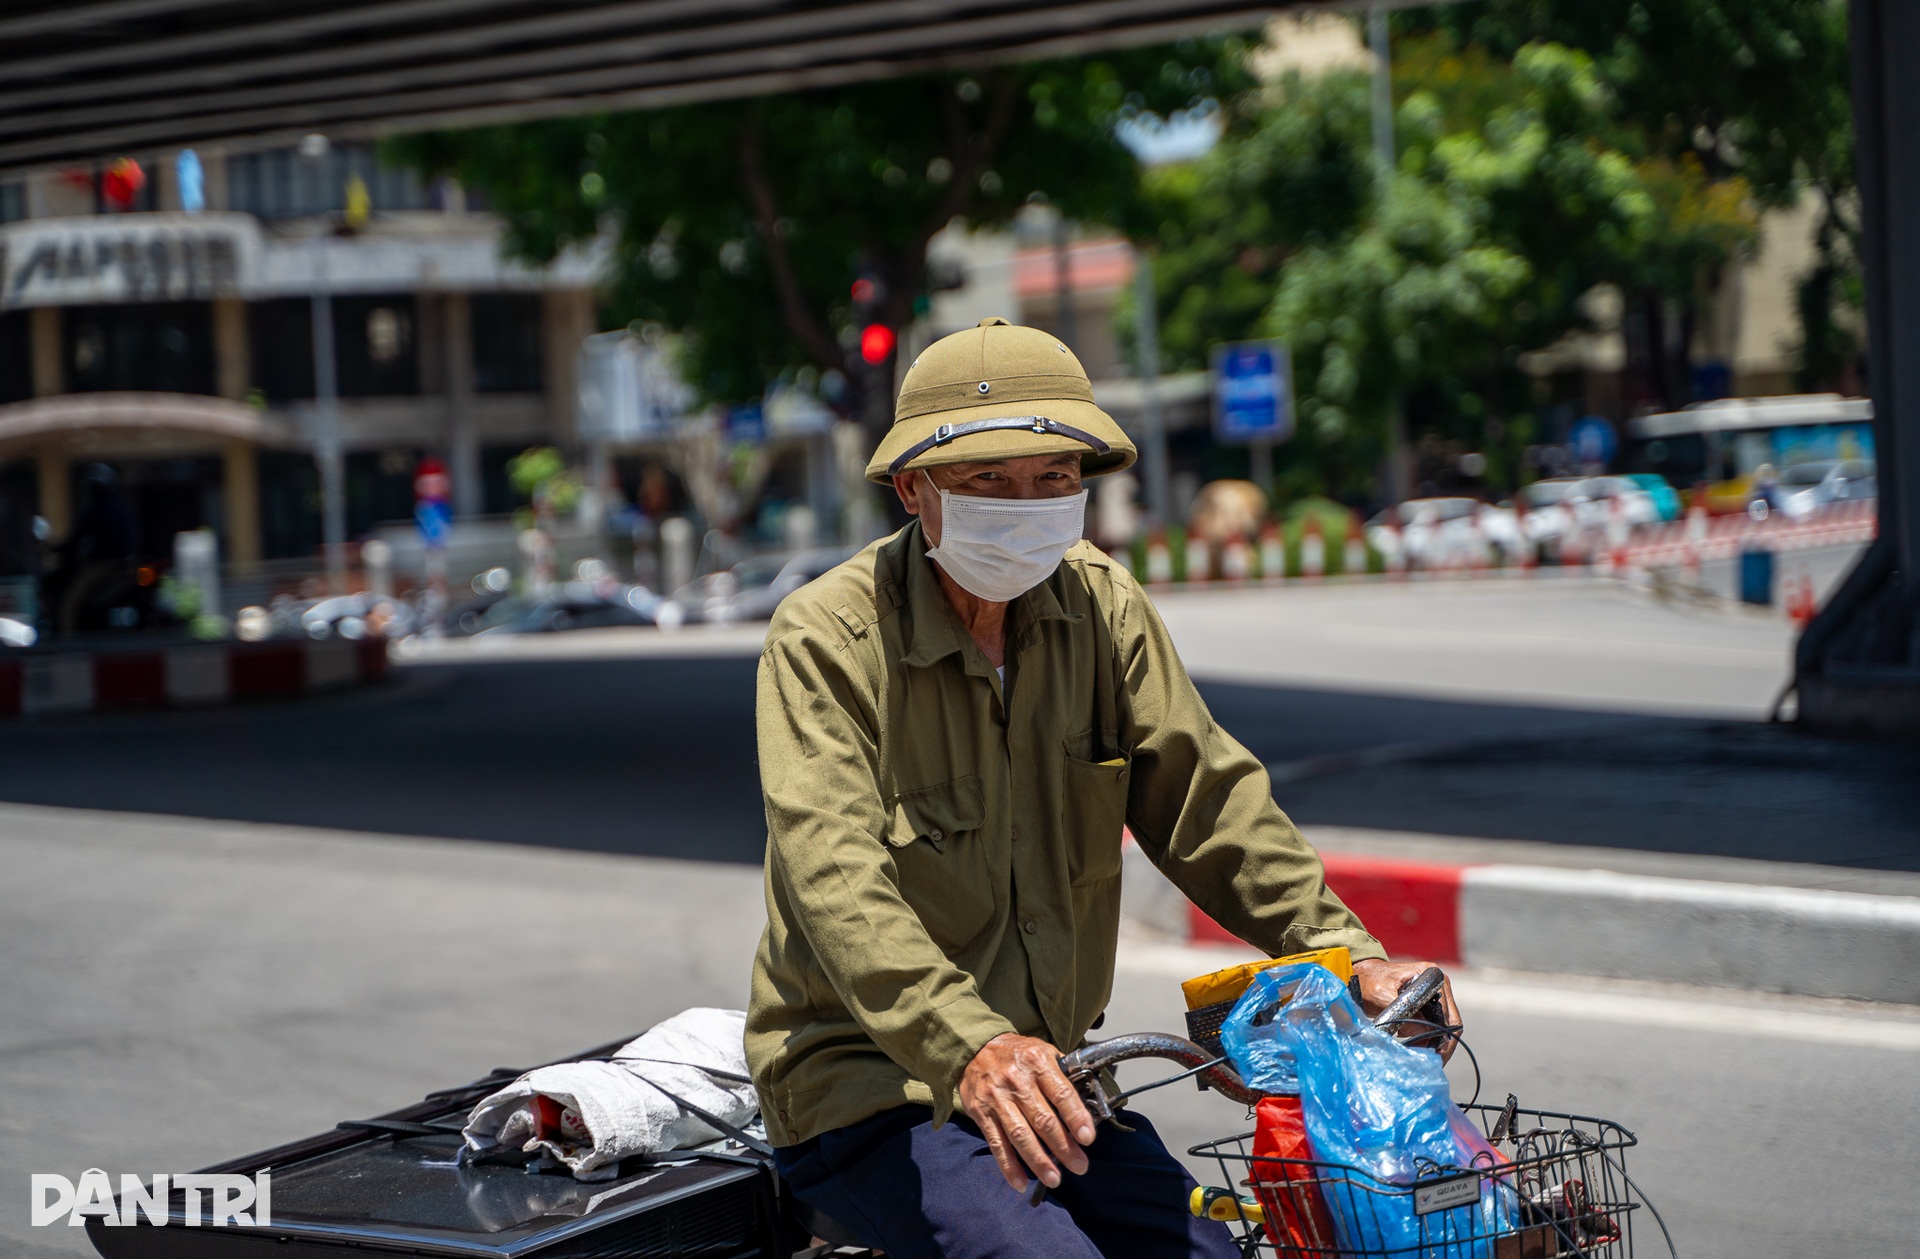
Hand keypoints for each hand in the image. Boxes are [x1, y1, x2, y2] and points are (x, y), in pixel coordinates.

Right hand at [958, 1033, 1095, 1191]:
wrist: (976, 1048)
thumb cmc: (1018, 1054)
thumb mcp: (1043, 1052)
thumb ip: (1063, 1076)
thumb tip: (1089, 1106)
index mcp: (1037, 1062)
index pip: (1061, 1093)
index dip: (1076, 1117)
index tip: (1088, 1138)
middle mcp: (1016, 1080)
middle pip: (1043, 1119)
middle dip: (1063, 1147)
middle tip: (1079, 1166)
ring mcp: (997, 1098)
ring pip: (1020, 1135)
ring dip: (1039, 1161)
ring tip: (1055, 1179)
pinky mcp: (981, 1113)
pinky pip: (997, 1143)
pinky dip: (1008, 1166)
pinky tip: (1021, 1183)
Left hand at [1351, 957, 1462, 1060]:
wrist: (1360, 976)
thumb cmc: (1368, 981)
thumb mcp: (1382, 997)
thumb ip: (1404, 1015)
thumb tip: (1426, 1035)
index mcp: (1431, 975)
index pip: (1448, 1013)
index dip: (1445, 1037)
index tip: (1436, 1055)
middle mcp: (1438, 984)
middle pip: (1449, 1021)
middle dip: (1441, 1044)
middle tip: (1432, 1062)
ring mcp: (1434, 994)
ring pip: (1442, 1026)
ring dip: (1432, 1042)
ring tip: (1417, 1052)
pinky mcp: (1427, 1004)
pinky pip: (1432, 1024)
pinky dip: (1425, 1037)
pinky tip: (1411, 1043)